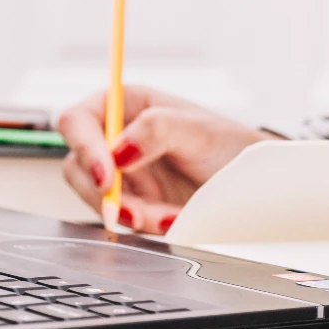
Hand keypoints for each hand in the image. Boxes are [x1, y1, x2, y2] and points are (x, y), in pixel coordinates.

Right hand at [57, 85, 270, 233]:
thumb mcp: (197, 129)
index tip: (107, 176)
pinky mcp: (134, 204)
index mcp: (125, 105)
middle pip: (77, 165)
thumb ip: (157, 129)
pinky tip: (172, 218)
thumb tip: (120, 149)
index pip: (78, 120)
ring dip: (125, 212)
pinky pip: (122, 218)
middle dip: (101, 192)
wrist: (251, 183)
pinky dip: (144, 224)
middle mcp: (116, 138)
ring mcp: (122, 174)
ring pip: (96, 197)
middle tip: (131, 209)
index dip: (85, 147)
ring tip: (163, 216)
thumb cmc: (226, 144)